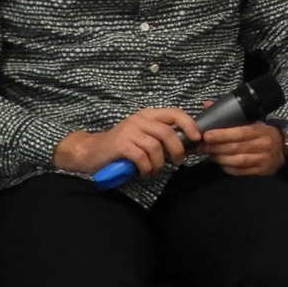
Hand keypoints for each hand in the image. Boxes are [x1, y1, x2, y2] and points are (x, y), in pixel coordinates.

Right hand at [53, 107, 201, 177]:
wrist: (91, 151)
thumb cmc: (121, 146)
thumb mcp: (143, 136)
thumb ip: (160, 136)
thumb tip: (185, 145)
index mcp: (148, 115)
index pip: (174, 113)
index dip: (189, 124)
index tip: (197, 137)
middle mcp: (139, 119)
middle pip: (168, 132)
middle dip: (177, 150)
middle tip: (178, 162)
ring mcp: (130, 131)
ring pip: (156, 147)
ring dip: (160, 163)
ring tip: (156, 171)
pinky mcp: (121, 144)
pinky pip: (142, 157)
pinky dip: (147, 168)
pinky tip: (145, 173)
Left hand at [199, 119, 285, 176]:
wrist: (282, 149)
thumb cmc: (262, 133)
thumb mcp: (251, 121)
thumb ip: (229, 115)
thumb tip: (207, 105)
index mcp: (261, 130)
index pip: (241, 132)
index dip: (223, 134)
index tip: (206, 135)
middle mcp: (263, 145)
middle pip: (236, 147)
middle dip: (215, 148)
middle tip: (201, 147)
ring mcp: (263, 159)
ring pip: (237, 161)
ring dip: (219, 158)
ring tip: (208, 154)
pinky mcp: (260, 171)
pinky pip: (240, 171)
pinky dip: (227, 168)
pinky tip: (220, 163)